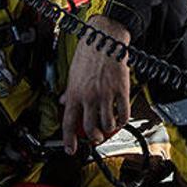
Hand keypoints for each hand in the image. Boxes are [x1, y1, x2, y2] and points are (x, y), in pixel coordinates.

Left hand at [61, 15, 130, 154]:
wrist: (105, 37)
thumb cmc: (88, 52)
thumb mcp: (73, 72)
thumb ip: (69, 90)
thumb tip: (62, 100)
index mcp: (74, 92)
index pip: (68, 122)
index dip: (69, 140)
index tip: (71, 149)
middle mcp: (89, 96)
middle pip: (90, 128)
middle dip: (93, 137)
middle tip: (96, 137)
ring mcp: (106, 94)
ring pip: (107, 124)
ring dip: (108, 130)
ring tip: (108, 127)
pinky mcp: (121, 90)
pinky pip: (124, 113)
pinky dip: (123, 120)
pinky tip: (121, 119)